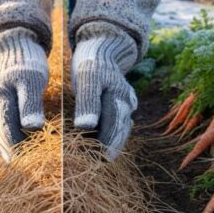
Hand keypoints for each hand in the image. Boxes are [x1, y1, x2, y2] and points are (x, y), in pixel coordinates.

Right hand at [0, 28, 48, 160]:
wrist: (18, 50)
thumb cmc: (29, 64)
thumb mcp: (32, 80)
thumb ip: (30, 104)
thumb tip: (32, 129)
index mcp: (0, 101)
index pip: (7, 133)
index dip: (18, 151)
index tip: (33, 167)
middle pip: (3, 140)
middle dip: (17, 157)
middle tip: (34, 175)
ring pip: (3, 139)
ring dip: (16, 154)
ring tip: (32, 171)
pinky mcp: (4, 113)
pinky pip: (7, 135)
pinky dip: (16, 147)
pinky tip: (27, 159)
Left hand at [71, 23, 138, 159]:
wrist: (103, 44)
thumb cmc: (92, 60)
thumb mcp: (87, 78)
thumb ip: (88, 102)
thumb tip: (86, 127)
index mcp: (119, 98)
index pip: (113, 130)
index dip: (104, 147)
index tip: (95, 163)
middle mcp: (127, 103)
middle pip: (119, 133)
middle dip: (108, 150)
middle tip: (94, 168)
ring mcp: (126, 103)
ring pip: (119, 129)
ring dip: (110, 144)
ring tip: (96, 160)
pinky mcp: (121, 103)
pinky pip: (117, 123)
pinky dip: (109, 134)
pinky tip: (99, 145)